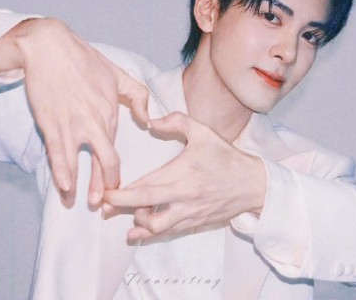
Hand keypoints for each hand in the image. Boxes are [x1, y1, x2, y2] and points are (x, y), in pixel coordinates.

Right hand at [0, 18, 148, 206]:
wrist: (49, 47)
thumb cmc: (84, 60)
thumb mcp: (119, 74)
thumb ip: (138, 96)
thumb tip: (147, 120)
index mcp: (110, 112)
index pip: (116, 151)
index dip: (116, 175)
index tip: (115, 190)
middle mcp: (94, 122)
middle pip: (103, 161)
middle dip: (102, 186)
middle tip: (101, 205)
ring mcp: (71, 124)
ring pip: (78, 162)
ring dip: (79, 185)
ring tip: (76, 201)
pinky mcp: (50, 122)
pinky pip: (56, 152)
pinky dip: (60, 171)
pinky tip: (63, 185)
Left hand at [103, 112, 265, 240]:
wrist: (253, 184)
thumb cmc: (227, 157)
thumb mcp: (203, 132)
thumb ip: (176, 121)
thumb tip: (151, 121)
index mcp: (182, 174)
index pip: (145, 187)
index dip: (121, 193)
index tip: (105, 192)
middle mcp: (183, 197)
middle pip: (144, 208)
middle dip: (120, 209)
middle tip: (103, 207)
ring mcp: (189, 213)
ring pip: (156, 226)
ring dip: (137, 223)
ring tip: (125, 217)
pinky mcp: (195, 222)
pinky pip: (169, 232)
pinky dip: (152, 233)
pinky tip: (139, 232)